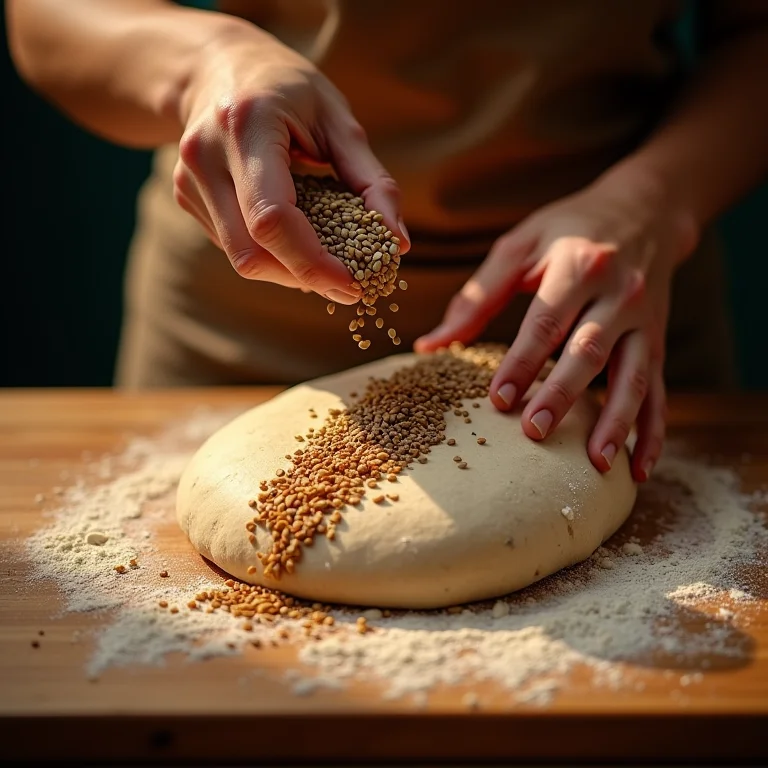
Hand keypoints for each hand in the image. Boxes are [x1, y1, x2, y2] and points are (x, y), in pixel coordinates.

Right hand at [173, 21, 408, 301]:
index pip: (272, 219)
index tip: (353, 285)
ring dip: (289, 273)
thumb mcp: (338, 119)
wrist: (215, 65)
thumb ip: (372, 181)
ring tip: (324, 262)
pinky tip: (293, 238)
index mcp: (246, 125)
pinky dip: (271, 256)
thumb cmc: (288, 89)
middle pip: (252, 252)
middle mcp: (206, 155)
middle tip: (347, 284)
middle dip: (305, 277)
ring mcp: (188, 179)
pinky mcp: (185, 196)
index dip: (314, 263)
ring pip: (241, 259)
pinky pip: (233, 247)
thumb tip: (398, 243)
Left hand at [416, 170, 697, 481]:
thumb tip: (430, 346)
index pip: (546, 321)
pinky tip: (639, 467)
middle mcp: (619, 294)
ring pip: (634, 377)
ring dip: (616, 422)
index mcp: (579, 265)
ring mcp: (645, 322)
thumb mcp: (521, 246)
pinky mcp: (658, 342)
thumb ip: (477, 296)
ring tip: (596, 464)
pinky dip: (653, 431)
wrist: (645, 209)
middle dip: (562, 395)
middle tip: (535, 433)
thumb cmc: (569, 229)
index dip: (522, 362)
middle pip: (589, 352)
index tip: (497, 400)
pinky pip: (660, 391)